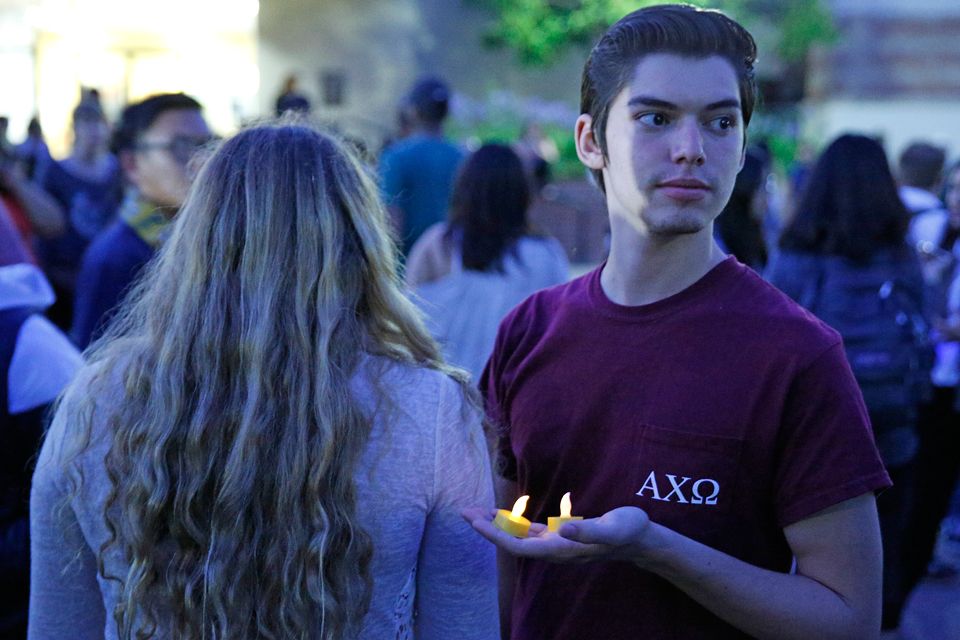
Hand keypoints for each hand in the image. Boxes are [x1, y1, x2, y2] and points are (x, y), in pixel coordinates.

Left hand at [461, 506, 652, 564]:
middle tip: (464, 511)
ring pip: (519, 536)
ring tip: (476, 511)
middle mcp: (554, 549)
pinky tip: (503, 514)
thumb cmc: (628, 531)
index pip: (519, 546)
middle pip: (513, 542)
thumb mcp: (611, 527)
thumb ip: (586, 529)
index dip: (495, 535)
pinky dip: (514, 521)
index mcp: (561, 549)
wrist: (641, 539)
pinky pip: (530, 531)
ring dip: (497, 524)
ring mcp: (557, 543)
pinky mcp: (561, 535)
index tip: (475, 522)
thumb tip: (562, 528)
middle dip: (487, 528)